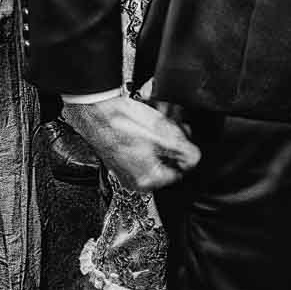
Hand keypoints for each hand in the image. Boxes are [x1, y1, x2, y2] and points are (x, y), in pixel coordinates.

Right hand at [63, 93, 199, 192]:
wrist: (95, 109)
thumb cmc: (122, 122)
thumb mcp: (165, 136)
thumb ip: (186, 152)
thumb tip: (195, 159)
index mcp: (147, 180)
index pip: (180, 171)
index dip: (185, 150)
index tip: (184, 136)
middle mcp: (135, 178)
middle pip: (168, 159)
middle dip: (173, 139)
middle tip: (172, 123)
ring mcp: (126, 166)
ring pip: (156, 149)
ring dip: (161, 133)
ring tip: (159, 116)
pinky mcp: (120, 153)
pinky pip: (142, 144)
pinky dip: (147, 131)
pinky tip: (146, 118)